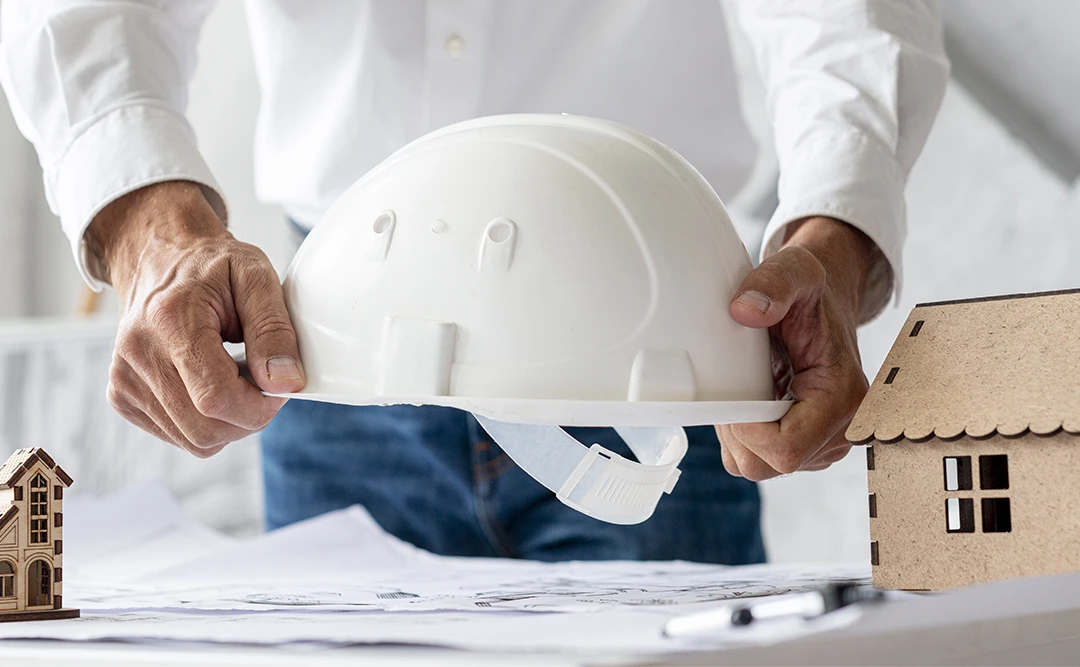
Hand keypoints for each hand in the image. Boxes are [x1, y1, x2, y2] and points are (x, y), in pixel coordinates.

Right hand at [87, 181, 304, 456]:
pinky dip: (206, 421)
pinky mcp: (122, 396)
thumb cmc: (211, 266)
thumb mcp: (256, 277)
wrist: (160, 259)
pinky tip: (211, 384)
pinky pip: (179, 435)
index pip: (216, 397)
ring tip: (237, 376)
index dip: (259, 404)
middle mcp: (137, 353)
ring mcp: (124, 379)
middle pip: (206, 428)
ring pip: (195, 440)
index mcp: (169, 319)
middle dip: (249, 417)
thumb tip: (286, 383)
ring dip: (230, 421)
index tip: (279, 384)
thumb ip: (275, 329)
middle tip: (265, 380)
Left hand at [717, 217, 881, 480]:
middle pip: (768, 464)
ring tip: (748, 386)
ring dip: (739, 431)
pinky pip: (760, 458)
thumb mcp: (795, 271)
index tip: (732, 395)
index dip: (747, 430)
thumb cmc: (811, 290)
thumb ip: (773, 284)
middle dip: (738, 429)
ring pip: (759, 465)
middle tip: (737, 384)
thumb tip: (744, 311)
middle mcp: (841, 429)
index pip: (785, 450)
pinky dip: (745, 434)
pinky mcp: (809, 446)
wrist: (824, 300)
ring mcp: (825, 443)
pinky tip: (753, 398)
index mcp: (843, 397)